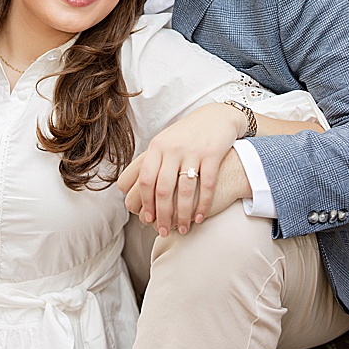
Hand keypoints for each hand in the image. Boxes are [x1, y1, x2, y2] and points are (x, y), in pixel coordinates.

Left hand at [118, 103, 245, 235]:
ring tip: (183, 229)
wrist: (216, 117)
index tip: (147, 219)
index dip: (144, 202)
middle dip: (162, 214)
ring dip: (183, 215)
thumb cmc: (186, 135)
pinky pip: (205, 186)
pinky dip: (202, 205)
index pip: (144, 180)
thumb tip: (132, 191)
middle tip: (162, 231)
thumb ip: (151, 163)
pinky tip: (200, 218)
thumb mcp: (164, 143)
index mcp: (156, 147)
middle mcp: (171, 149)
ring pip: (184, 191)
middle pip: (162, 189)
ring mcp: (192, 152)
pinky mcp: (212, 155)